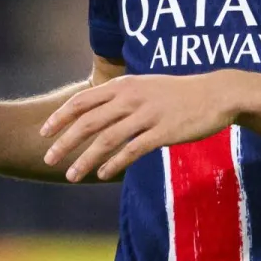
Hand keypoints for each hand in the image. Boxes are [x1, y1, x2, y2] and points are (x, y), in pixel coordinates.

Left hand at [40, 71, 236, 181]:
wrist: (217, 94)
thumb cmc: (178, 93)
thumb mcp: (144, 86)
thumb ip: (120, 96)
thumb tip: (95, 110)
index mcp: (124, 84)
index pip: (82, 101)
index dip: (60, 117)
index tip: (43, 133)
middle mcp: (131, 97)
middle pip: (88, 121)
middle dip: (64, 141)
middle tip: (47, 159)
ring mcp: (147, 115)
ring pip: (106, 139)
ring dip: (85, 159)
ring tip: (70, 175)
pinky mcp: (163, 132)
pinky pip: (132, 150)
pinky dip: (113, 163)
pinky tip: (101, 175)